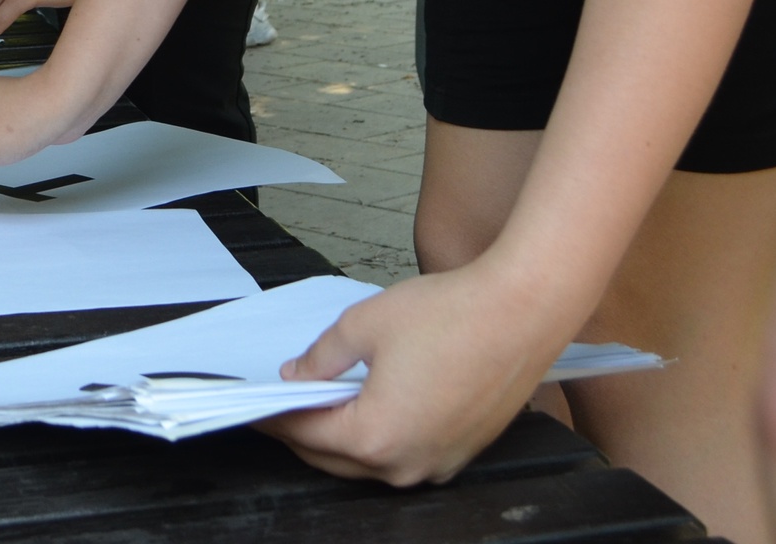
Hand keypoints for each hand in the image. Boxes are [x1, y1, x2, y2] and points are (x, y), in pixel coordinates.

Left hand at [260, 262, 567, 485]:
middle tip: (278, 403)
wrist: (524, 311)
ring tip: (318, 400)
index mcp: (378, 437)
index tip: (252, 405)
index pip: (306, 434)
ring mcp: (438, 463)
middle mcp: (408, 464)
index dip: (274, 416)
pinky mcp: (461, 452)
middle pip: (335, 458)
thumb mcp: (364, 325)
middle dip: (302, 431)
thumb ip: (322, 357)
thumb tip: (298, 376)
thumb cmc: (454, 315)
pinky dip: (378, 436)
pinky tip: (366, 405)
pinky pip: (405, 455)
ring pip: (370, 462)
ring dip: (340, 437)